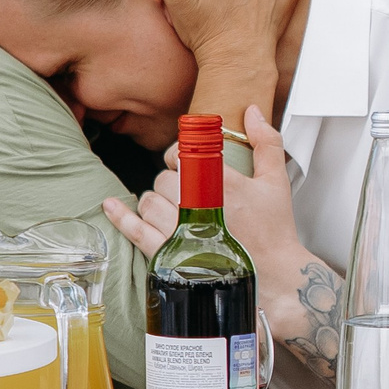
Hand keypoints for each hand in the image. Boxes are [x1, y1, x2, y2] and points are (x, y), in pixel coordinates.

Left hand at [103, 106, 341, 375]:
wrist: (273, 278)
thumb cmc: (275, 231)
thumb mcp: (277, 182)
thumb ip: (266, 142)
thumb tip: (252, 110)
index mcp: (223, 184)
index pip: (182, 156)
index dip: (179, 156)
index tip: (185, 162)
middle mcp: (198, 206)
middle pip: (164, 180)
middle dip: (172, 182)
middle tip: (187, 191)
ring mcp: (181, 232)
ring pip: (149, 202)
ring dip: (156, 200)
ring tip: (173, 207)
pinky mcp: (168, 255)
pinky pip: (135, 231)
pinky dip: (120, 216)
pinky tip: (111, 205)